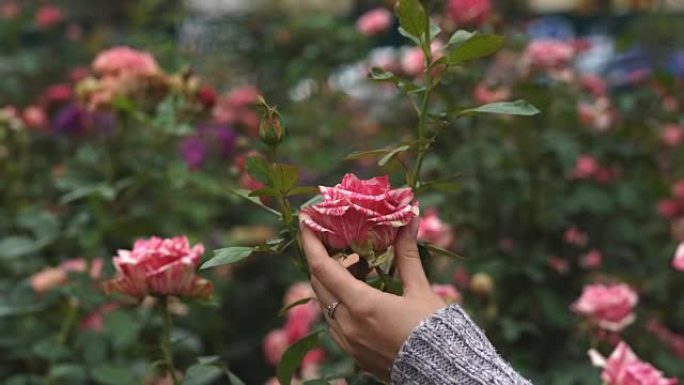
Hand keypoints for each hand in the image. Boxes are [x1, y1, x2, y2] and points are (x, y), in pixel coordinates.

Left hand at [300, 218, 445, 381]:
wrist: (444, 373)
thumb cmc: (435, 330)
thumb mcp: (421, 288)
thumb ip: (407, 254)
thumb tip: (409, 218)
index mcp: (361, 305)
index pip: (322, 267)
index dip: (310, 241)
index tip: (306, 220)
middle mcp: (347, 324)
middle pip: (319, 283)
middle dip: (324, 258)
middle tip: (338, 240)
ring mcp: (348, 342)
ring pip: (326, 303)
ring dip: (335, 281)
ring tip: (361, 266)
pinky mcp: (354, 354)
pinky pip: (335, 322)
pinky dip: (341, 301)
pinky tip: (362, 293)